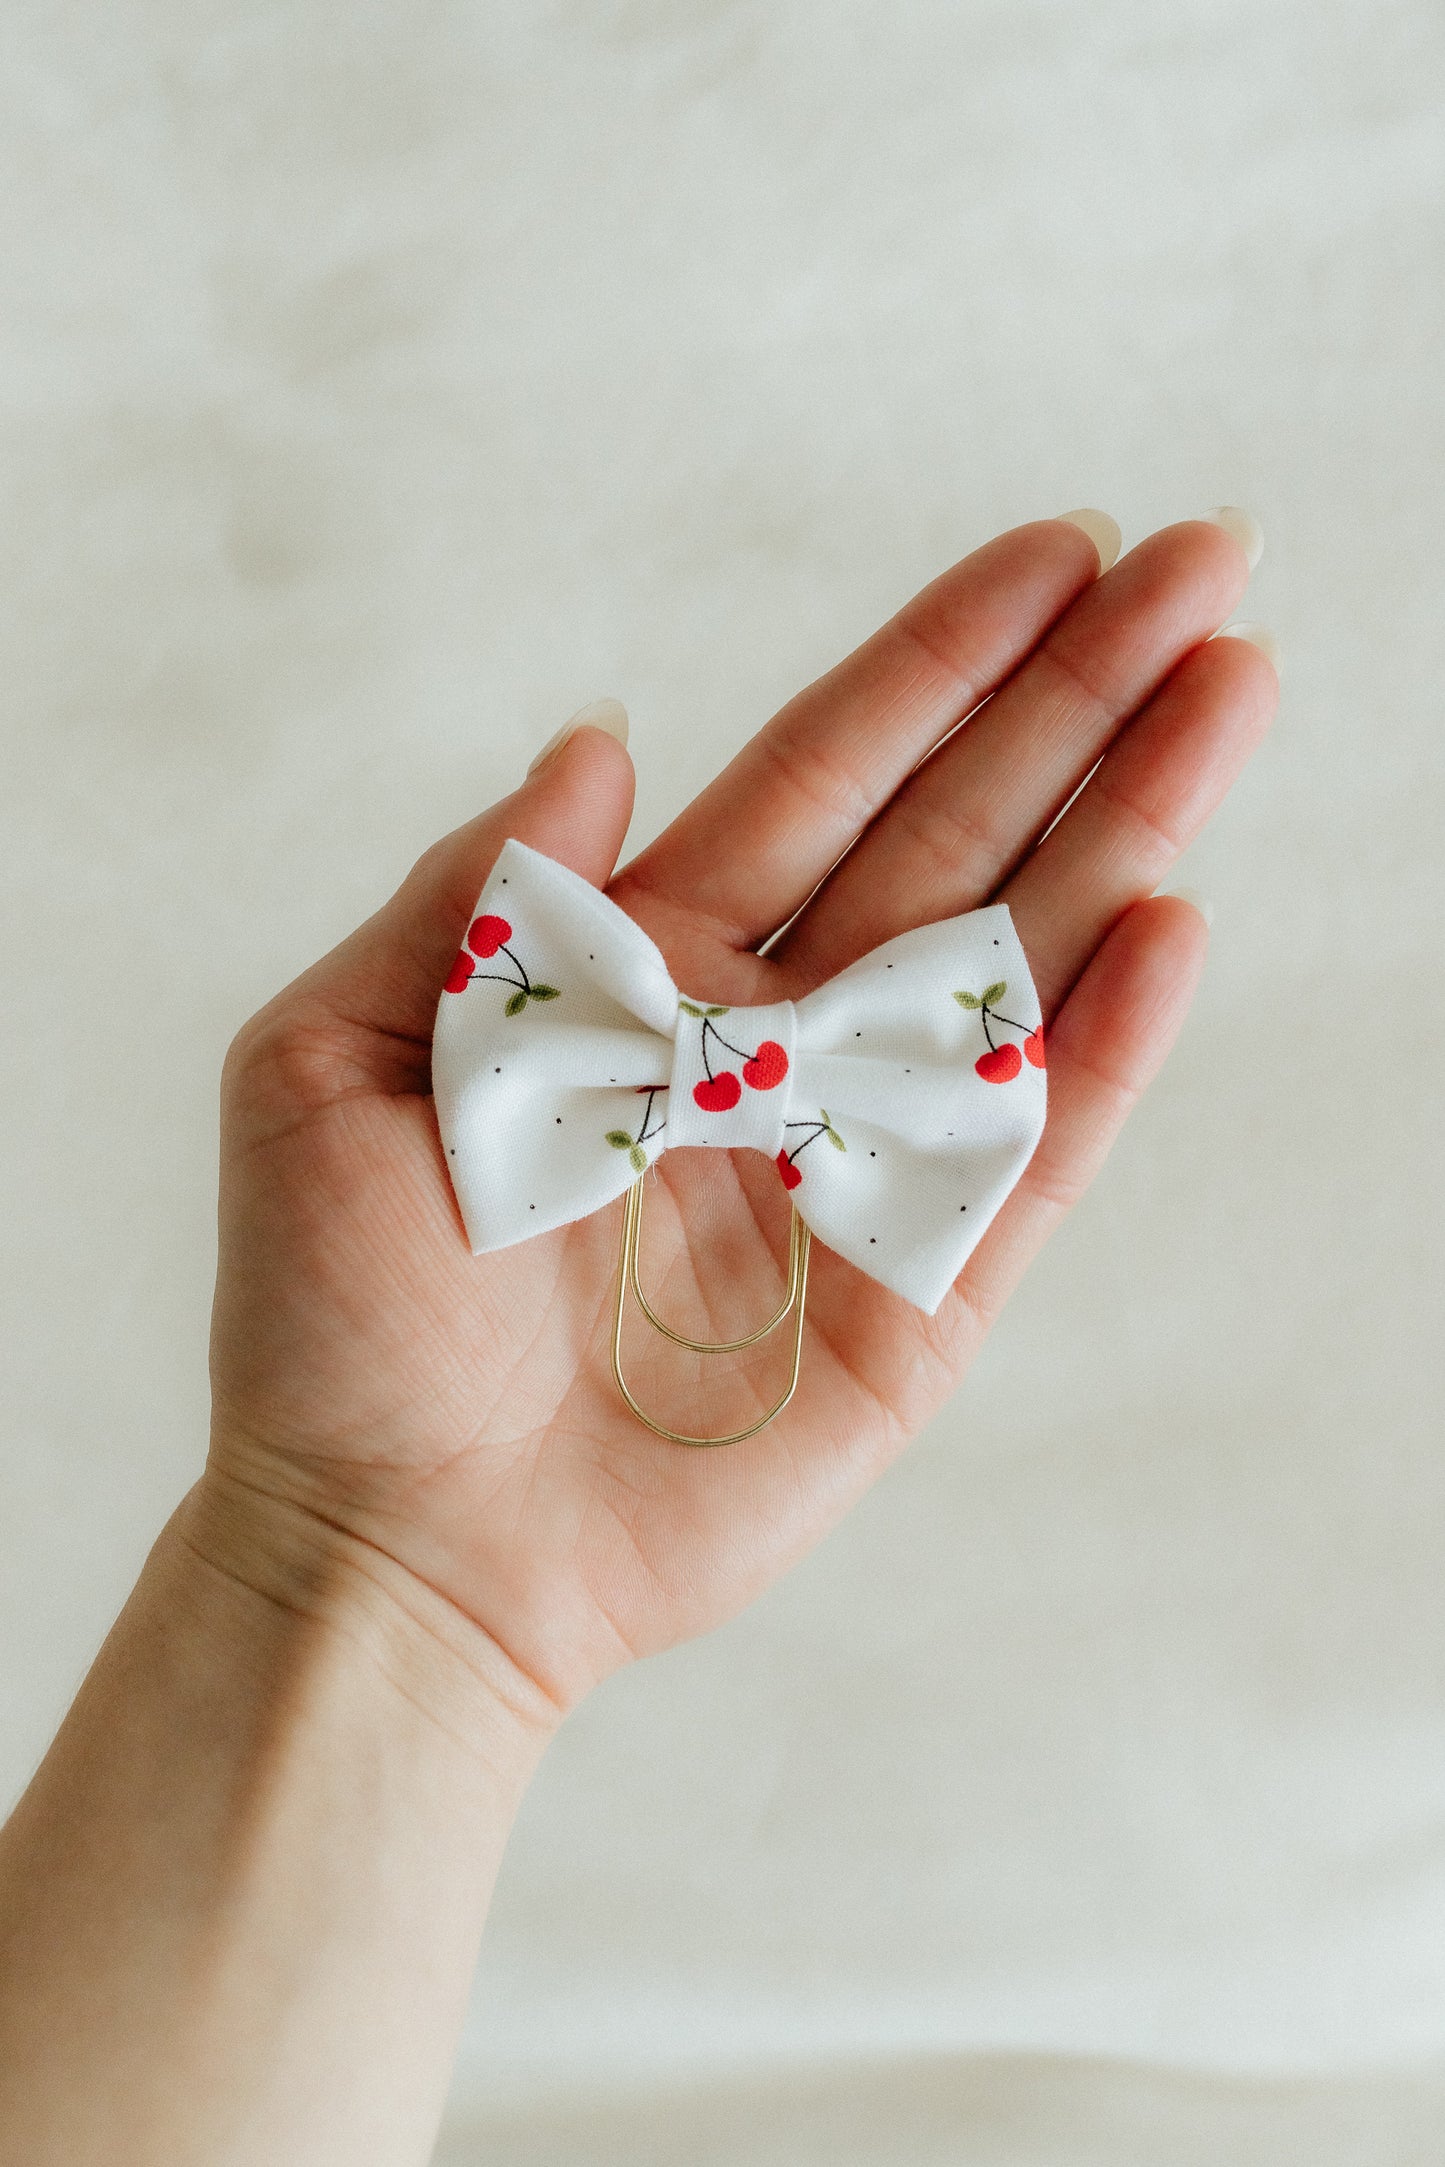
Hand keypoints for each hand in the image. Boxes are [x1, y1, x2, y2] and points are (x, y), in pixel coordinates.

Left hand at [204, 517, 1274, 1714]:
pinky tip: (1170, 921)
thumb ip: (470, 900)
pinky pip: (1026, 1152)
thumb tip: (600, 741)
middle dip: (1082, 699)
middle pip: (957, 833)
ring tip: (1235, 687)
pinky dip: (1101, 1042)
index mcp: (649, 973)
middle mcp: (772, 1045)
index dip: (942, 660)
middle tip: (1208, 566)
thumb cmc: (336, 1322)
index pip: (824, 775)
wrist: (393, 1550)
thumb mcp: (329, 1065)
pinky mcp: (912, 1299)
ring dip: (1132, 826)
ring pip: (1019, 963)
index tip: (1063, 550)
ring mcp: (854, 1164)